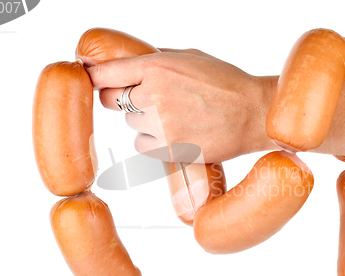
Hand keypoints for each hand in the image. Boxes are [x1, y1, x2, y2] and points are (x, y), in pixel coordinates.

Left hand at [86, 48, 276, 162]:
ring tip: (176, 118)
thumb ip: (154, 60)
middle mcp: (153, 95)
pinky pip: (142, 146)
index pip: (105, 73)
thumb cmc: (226, 83)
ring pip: (130, 126)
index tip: (90, 79)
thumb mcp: (190, 57)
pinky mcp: (169, 149)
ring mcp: (160, 124)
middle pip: (111, 101)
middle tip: (150, 100)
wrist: (253, 114)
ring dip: (145, 122)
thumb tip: (124, 63)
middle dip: (124, 99)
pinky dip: (154, 142)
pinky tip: (177, 134)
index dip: (95, 77)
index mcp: (156, 66)